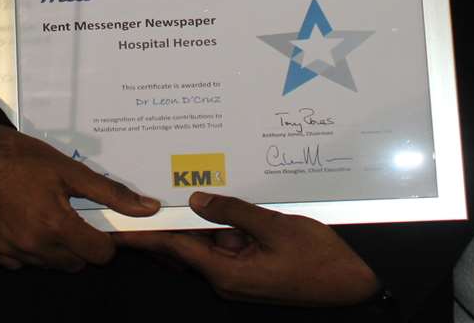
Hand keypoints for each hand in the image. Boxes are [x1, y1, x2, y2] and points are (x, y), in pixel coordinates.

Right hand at [0, 127, 159, 271]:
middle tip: (70, 216)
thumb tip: (148, 208)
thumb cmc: (18, 157)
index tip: (95, 223)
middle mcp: (34, 246)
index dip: (104, 240)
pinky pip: (19, 263)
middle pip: (75, 263)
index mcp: (57, 226)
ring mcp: (10, 251)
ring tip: (44, 216)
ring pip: (48, 265)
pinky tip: (21, 222)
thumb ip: (110, 193)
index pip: (99, 255)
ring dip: (54, 248)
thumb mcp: (68, 169)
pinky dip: (26, 249)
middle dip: (80, 244)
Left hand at [116, 192, 379, 305]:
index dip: (146, 234)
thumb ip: (235, 213)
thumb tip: (197, 201)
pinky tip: (220, 203)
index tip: (121, 225)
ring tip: (182, 188)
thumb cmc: (320, 259)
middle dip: (166, 222)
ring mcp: (240, 276)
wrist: (352, 286)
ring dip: (199, 221)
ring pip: (207, 244)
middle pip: (185, 248)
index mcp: (227, 273)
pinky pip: (227, 246)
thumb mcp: (276, 227)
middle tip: (141, 195)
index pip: (174, 250)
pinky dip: (221, 227)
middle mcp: (227, 278)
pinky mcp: (252, 271)